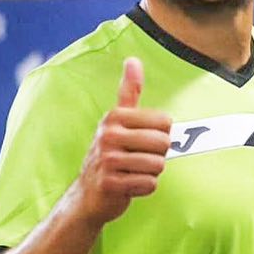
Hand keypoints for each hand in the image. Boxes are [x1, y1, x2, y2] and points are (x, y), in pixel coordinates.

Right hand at [75, 57, 171, 226]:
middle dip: (158, 155)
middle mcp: (108, 135)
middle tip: (138, 159)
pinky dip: (145, 188)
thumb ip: (129, 91)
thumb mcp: (117, 120)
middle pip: (163, 143)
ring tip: (133, 171)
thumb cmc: (110, 154)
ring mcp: (107, 160)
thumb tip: (133, 60)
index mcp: (114, 117)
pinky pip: (149, 184)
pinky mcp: (110, 184)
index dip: (162, 135)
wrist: (89, 193)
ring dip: (151, 173)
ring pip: (158, 165)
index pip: (164, 122)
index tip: (143, 141)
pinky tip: (130, 185)